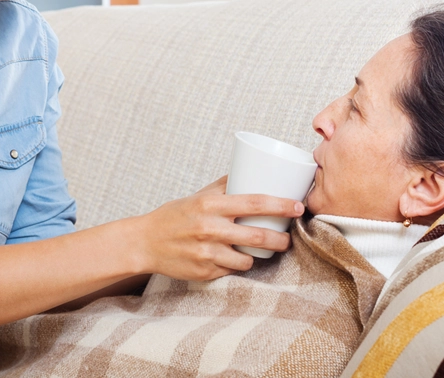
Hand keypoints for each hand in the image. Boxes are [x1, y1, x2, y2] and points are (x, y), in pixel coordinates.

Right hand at [134, 176, 304, 280]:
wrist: (145, 242)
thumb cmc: (174, 216)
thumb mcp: (198, 196)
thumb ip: (224, 185)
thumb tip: (250, 170)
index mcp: (211, 205)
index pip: (254, 202)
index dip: (281, 205)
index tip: (298, 207)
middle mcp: (210, 229)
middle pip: (258, 236)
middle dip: (280, 239)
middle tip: (288, 238)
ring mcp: (207, 253)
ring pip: (247, 259)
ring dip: (259, 256)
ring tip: (262, 251)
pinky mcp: (205, 272)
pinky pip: (232, 270)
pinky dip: (237, 265)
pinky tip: (235, 259)